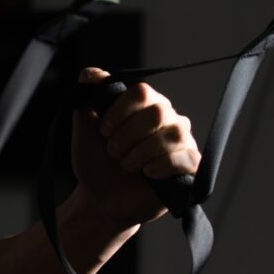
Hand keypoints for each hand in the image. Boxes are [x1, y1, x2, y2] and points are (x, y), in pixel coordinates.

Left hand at [71, 67, 200, 230]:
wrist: (101, 200)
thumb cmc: (96, 163)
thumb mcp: (83, 131)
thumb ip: (86, 101)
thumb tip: (89, 74)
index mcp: (144, 106)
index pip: (141, 92)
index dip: (120, 109)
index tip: (103, 130)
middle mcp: (167, 119)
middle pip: (158, 111)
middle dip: (129, 133)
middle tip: (113, 151)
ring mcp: (181, 142)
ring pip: (174, 133)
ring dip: (142, 151)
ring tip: (126, 165)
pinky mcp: (189, 167)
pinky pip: (186, 157)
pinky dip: (162, 165)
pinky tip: (147, 173)